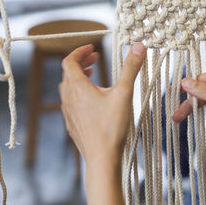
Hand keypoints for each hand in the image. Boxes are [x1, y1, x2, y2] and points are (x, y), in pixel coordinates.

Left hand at [59, 43, 145, 164]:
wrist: (101, 158)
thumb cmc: (112, 126)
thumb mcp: (124, 93)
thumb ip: (130, 68)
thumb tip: (138, 46)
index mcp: (78, 87)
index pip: (69, 61)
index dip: (80, 51)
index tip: (92, 47)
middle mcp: (69, 98)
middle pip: (68, 73)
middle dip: (81, 62)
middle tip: (95, 58)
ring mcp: (68, 112)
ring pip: (67, 88)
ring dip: (78, 78)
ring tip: (92, 77)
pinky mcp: (71, 124)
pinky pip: (69, 102)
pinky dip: (77, 93)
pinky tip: (91, 101)